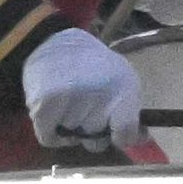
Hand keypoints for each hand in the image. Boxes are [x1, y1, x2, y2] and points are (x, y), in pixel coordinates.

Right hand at [22, 28, 143, 152]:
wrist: (53, 42)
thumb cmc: (94, 65)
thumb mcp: (124, 80)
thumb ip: (131, 112)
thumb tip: (138, 140)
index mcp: (124, 90)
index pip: (126, 133)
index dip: (121, 139)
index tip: (116, 135)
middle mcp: (99, 97)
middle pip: (96, 141)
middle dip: (92, 132)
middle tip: (87, 111)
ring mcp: (70, 102)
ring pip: (73, 139)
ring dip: (71, 128)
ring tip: (70, 103)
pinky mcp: (44, 105)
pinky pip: (49, 139)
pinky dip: (52, 134)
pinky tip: (54, 117)